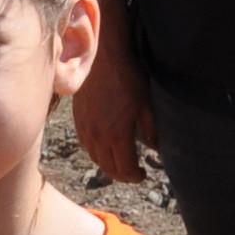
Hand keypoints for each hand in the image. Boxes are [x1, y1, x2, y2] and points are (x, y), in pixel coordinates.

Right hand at [72, 47, 152, 187]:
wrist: (102, 58)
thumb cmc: (127, 78)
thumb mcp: (146, 106)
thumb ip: (151, 131)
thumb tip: (157, 150)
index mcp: (117, 136)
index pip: (125, 170)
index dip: (135, 177)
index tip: (143, 174)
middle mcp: (98, 137)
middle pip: (109, 169)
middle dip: (123, 175)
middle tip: (133, 172)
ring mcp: (85, 129)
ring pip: (96, 159)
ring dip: (109, 165)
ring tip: (120, 162)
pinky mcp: (78, 120)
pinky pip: (86, 145)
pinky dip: (96, 152)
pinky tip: (105, 147)